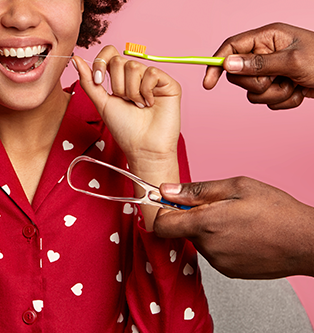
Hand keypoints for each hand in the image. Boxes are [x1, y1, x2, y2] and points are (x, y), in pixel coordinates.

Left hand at [73, 46, 181, 229]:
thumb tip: (75, 59)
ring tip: (138, 106)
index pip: (109, 53)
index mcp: (120, 77)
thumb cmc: (123, 128)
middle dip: (116, 85)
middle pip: (119, 60)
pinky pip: (151, 72)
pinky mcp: (168, 83)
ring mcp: (153, 78)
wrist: (142, 147)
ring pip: (134, 66)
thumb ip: (88, 81)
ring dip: (131, 91)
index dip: (101, 62)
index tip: (99, 82)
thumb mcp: (101, 102)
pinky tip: (150, 103)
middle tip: (125, 102)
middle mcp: (137, 74)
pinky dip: (146, 91)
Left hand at [153, 177, 313, 278]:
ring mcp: (220, 263)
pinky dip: (221, 242)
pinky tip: (242, 234)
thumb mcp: (236, 187)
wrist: (308, 242)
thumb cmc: (277, 211)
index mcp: (206, 224)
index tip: (172, 203)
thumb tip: (166, 190)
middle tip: (218, 205)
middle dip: (192, 216)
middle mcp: (209, 248)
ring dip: (208, 229)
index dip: (163, 212)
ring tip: (236, 219)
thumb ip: (196, 190)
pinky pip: (214, 253)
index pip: (162, 226)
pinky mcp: (230, 272)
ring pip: (199, 241)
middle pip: (182, 231)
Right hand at [203, 22, 313, 108]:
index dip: (217, 63)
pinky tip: (300, 93)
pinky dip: (283, 101)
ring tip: (293, 87)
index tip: (209, 83)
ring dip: (273, 94)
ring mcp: (273, 70)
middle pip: (239, 74)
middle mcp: (267, 52)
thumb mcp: (292, 62)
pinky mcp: (279, 85)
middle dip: (257, 83)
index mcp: (267, 37)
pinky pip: (266, 100)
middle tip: (277, 80)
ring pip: (252, 91)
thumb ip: (258, 64)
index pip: (231, 47)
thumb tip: (228, 64)